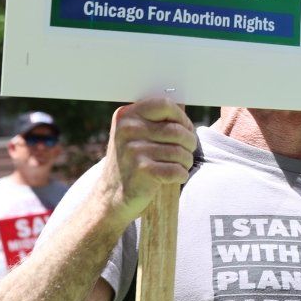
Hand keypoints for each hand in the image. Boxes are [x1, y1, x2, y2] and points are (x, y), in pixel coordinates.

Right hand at [95, 96, 196, 226]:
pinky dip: (181, 174)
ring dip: (186, 161)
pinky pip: (177, 169)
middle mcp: (128, 129)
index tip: (185, 129)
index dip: (181, 117)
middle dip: (189, 142)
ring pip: (180, 151)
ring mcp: (133, 150)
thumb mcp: (135, 135)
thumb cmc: (132, 162)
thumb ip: (154, 119)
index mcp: (126, 116)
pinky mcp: (142, 170)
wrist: (110, 196)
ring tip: (180, 165)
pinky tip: (176, 176)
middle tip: (187, 151)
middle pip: (177, 130)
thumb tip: (181, 103)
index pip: (164, 104)